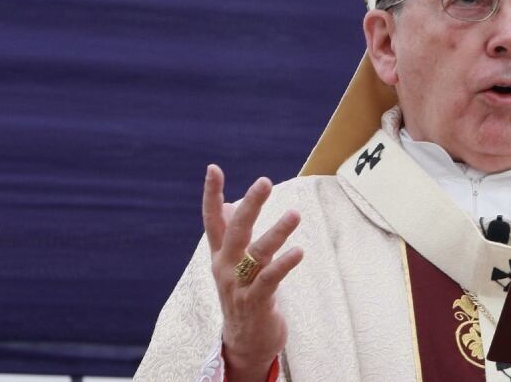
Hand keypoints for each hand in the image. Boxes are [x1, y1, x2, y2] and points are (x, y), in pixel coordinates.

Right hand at [203, 164, 303, 380]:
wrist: (245, 342)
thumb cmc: (244, 295)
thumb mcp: (234, 264)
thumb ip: (232, 234)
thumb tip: (230, 204)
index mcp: (220, 255)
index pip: (213, 220)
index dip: (211, 194)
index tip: (213, 168)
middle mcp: (225, 268)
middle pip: (236, 231)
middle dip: (250, 206)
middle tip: (264, 182)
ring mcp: (238, 287)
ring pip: (257, 254)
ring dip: (276, 233)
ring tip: (295, 214)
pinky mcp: (256, 303)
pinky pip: (270, 280)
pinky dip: (283, 264)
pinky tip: (298, 251)